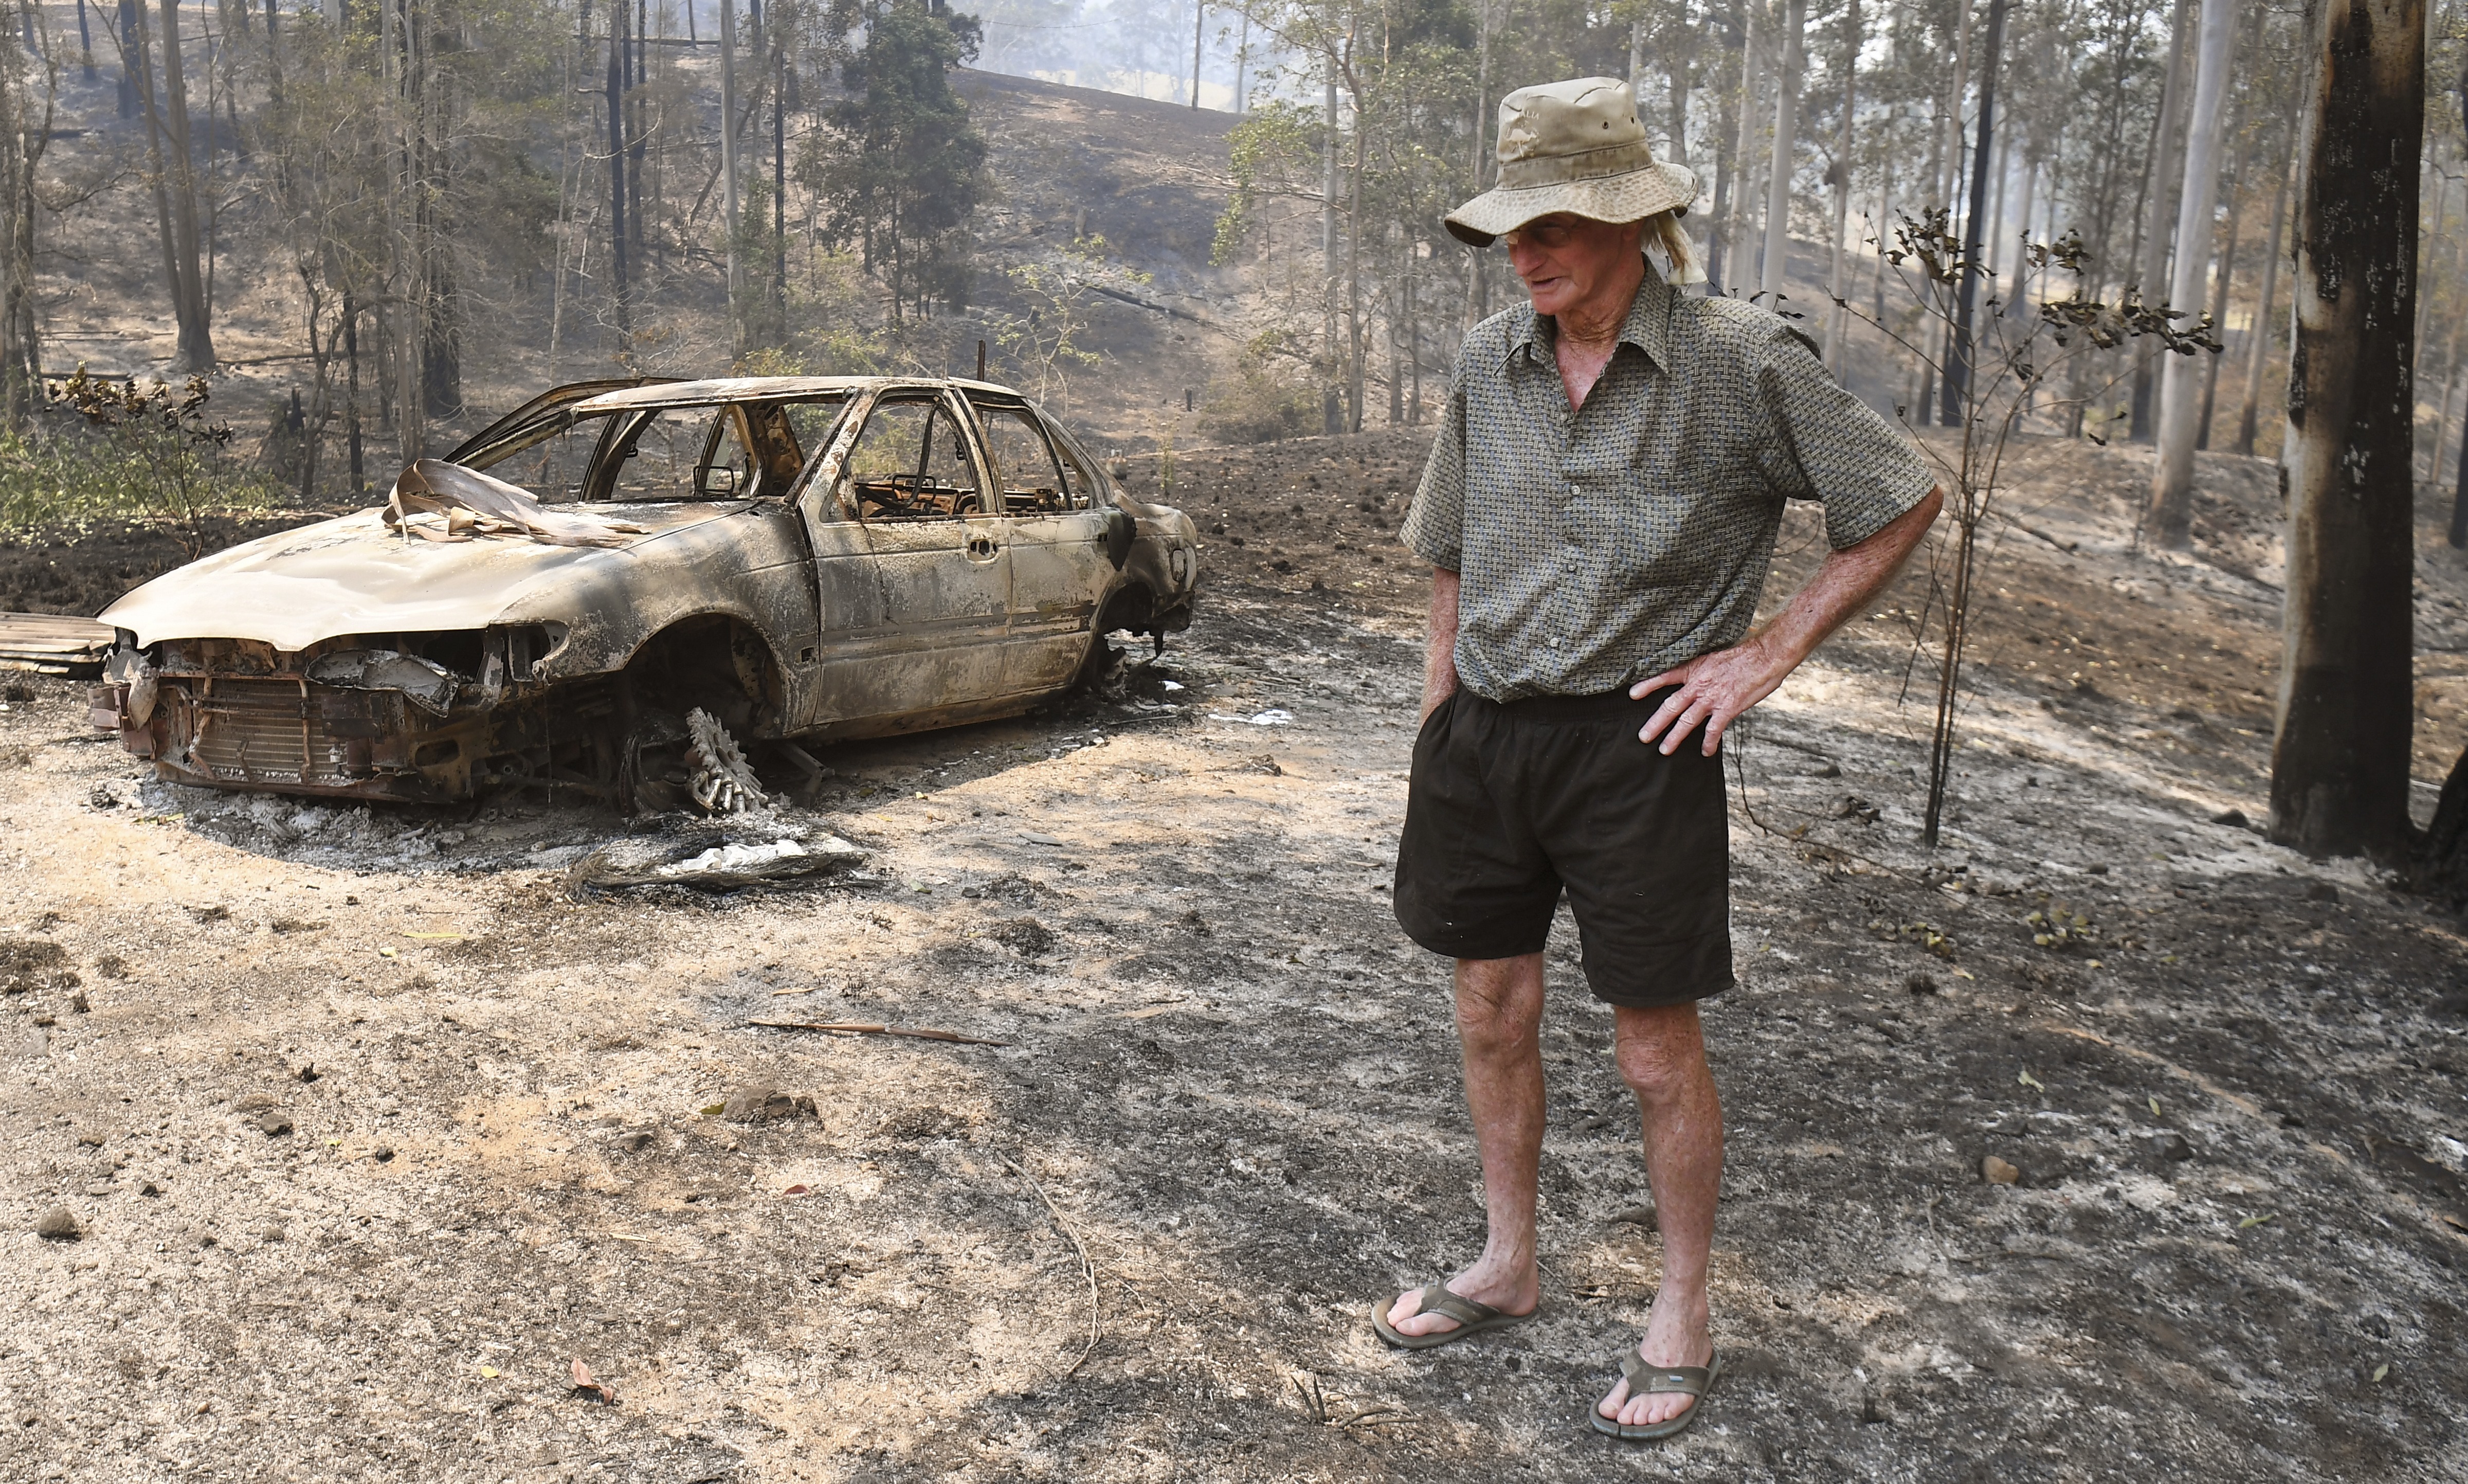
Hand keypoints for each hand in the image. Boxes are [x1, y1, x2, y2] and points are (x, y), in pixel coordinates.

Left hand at [1629, 634, 1796, 755]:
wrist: (1765, 656)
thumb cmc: (1743, 654)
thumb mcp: (1715, 655)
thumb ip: (1702, 668)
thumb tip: (1696, 675)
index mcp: (1694, 668)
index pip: (1664, 676)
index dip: (1647, 685)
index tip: (1632, 694)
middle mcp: (1699, 684)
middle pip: (1670, 706)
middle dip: (1655, 723)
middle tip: (1643, 737)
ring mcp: (1712, 698)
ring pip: (1687, 721)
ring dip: (1674, 737)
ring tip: (1664, 750)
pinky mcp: (1727, 708)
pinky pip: (1713, 730)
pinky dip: (1708, 743)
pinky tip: (1705, 753)